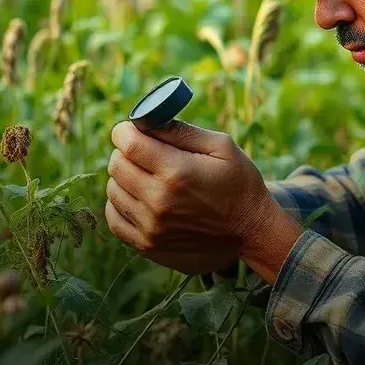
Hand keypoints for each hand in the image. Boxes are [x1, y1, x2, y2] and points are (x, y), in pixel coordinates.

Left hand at [104, 119, 273, 274]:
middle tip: (144, 152)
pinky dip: (120, 204)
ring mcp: (151, 227)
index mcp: (176, 172)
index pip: (127, 143)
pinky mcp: (147, 245)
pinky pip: (114, 219)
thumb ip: (180, 131)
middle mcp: (158, 201)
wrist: (251, 232)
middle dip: (126, 152)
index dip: (125, 131)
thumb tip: (145, 120)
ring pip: (113, 190)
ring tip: (146, 176)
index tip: (133, 130)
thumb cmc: (239, 184)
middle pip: (116, 165)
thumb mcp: (221, 147)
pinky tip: (139, 198)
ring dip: (124, 178)